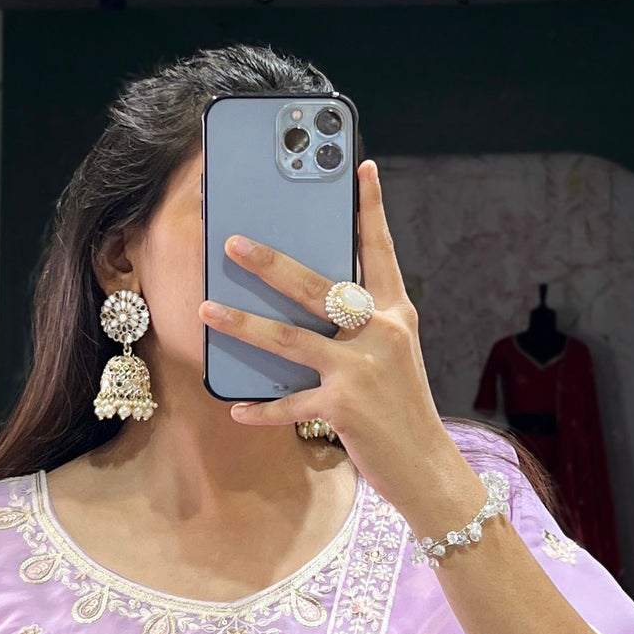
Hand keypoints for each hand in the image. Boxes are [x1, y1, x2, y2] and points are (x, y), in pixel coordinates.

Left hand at [200, 159, 482, 529]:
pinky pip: (290, 404)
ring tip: (206, 309)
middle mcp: (380, 333)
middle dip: (271, 262)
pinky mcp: (343, 407)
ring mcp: (360, 370)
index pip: (380, 252)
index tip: (360, 167)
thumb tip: (313, 302)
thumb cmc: (402, 408)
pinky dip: (261, 408)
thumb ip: (362, 325)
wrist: (427, 466)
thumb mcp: (393, 355)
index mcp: (395, 314)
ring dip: (242, 324)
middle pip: (317, 287)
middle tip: (233, 242)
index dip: (370, 209)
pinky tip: (235, 407)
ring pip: (289, 339)